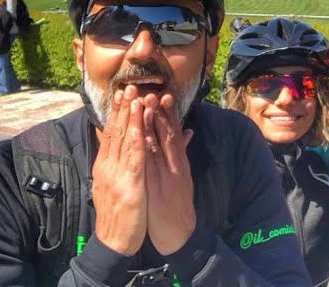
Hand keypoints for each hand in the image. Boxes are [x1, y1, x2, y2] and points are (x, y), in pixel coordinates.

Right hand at [91, 86, 148, 255]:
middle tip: (128, 86)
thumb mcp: (118, 183)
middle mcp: (108, 167)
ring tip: (135, 99)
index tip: (121, 93)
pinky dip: (136, 144)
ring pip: (123, 143)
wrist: (113, 241)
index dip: (117, 113)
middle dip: (122, 109)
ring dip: (130, 119)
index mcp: (105, 166)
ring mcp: (117, 177)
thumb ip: (121, 164)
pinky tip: (138, 130)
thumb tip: (123, 148)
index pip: (111, 134)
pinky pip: (133, 163)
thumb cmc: (119, 212)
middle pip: (115, 133)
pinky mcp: (129, 187)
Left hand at [142, 92, 196, 254]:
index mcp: (180, 163)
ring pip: (158, 149)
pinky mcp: (156, 193)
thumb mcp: (183, 176)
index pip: (174, 134)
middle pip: (167, 136)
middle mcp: (175, 168)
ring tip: (145, 107)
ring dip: (151, 127)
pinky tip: (140, 139)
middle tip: (153, 93)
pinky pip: (149, 170)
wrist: (180, 234)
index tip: (163, 95)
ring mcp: (166, 180)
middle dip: (159, 114)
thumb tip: (187, 130)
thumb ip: (182, 152)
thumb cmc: (178, 204)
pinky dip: (145, 153)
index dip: (168, 114)